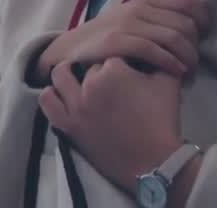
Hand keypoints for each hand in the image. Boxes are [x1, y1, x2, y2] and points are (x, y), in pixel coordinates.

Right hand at [33, 0, 209, 84]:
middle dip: (196, 46)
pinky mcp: (116, 42)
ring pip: (173, 38)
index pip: (187, 2)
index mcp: (146, 1)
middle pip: (185, 24)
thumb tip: (194, 27)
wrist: (71, 49)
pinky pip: (153, 50)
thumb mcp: (132, 20)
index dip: (203, 18)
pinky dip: (170, 63)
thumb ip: (158, 18)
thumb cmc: (108, 37)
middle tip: (195, 64)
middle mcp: (138, 8)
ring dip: (188, 58)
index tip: (205, 36)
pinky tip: (176, 73)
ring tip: (189, 72)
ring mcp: (126, 25)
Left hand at [40, 58, 185, 194]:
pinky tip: (63, 96)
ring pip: (61, 76)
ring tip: (79, 80)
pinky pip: (48, 102)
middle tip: (113, 86)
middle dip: (101, 73)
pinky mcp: (69, 125)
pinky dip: (52, 95)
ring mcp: (77, 105)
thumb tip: (153, 54)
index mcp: (114, 69)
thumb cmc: (162, 122)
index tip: (127, 74)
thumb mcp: (168, 83)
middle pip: (89, 66)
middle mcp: (91, 83)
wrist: (155, 162)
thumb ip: (159, 61)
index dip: (121, 64)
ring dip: (70, 74)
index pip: (111, 55)